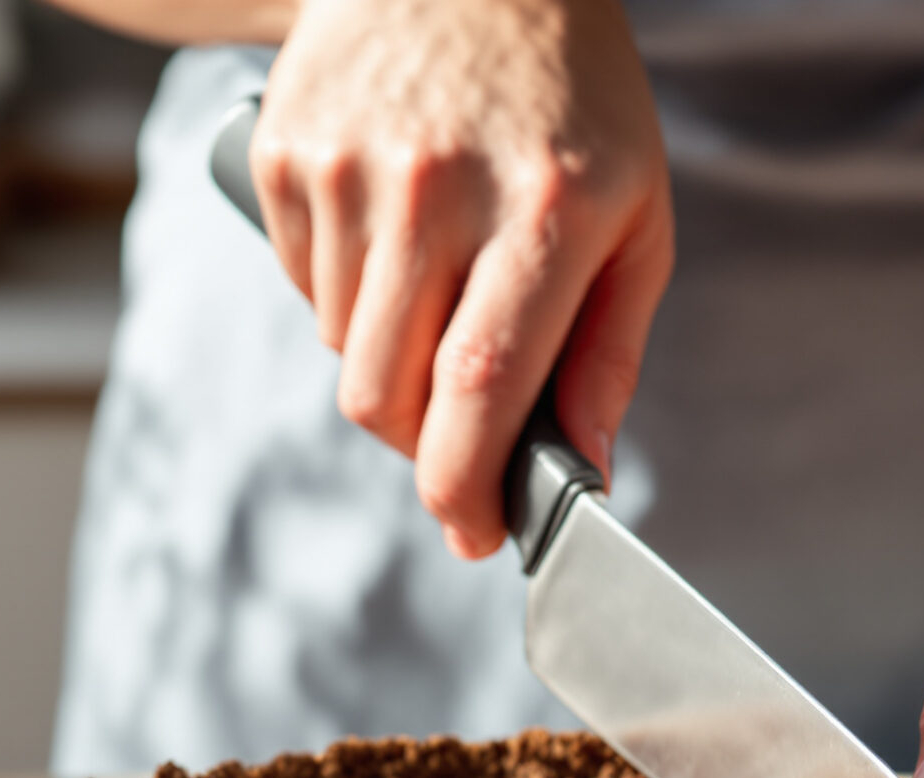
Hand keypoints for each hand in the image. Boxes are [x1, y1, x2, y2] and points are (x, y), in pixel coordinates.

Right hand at [252, 0, 673, 557]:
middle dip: (420, 440)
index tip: (471, 533)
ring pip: (343, 349)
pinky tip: (390, 224)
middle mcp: (437, 188)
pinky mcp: (285, 152)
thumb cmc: (571, 97)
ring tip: (438, 269)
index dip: (464, 485)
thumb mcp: (637, 209)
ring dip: (387, 352)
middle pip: (387, 394)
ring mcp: (350, 168)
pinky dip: (344, 290)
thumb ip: (609, 348)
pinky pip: (301, 286)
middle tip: (457, 423)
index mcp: (544, 208)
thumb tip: (581, 466)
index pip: (481, 385)